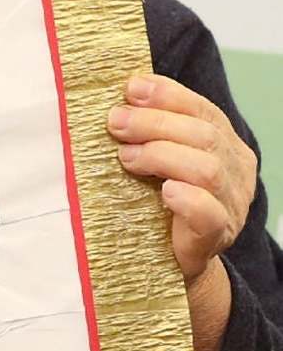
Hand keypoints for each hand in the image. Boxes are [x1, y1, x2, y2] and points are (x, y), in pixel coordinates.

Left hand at [110, 73, 256, 350]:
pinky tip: (165, 192)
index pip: (202, 110)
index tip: (130, 88)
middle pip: (203, 135)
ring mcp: (230, 203)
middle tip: (115, 123)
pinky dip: (188, 199)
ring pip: (207, 168)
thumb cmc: (157, 206)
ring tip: (127, 157)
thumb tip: (115, 99)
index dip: (168, 96)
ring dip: (164, 155)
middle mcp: (234, 169)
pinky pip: (209, 213)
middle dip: (156, 123)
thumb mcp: (155, 163)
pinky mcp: (215, 236)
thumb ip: (149, 133)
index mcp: (222, 144)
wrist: (169, 262)